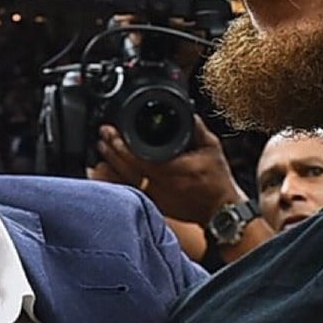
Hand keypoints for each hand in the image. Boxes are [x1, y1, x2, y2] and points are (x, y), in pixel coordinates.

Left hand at [92, 115, 245, 227]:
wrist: (221, 211)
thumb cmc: (218, 180)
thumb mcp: (212, 147)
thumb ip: (196, 128)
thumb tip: (185, 111)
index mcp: (176, 169)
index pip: (141, 156)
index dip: (123, 144)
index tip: (112, 131)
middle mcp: (163, 184)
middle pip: (129, 167)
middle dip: (113, 149)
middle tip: (103, 136)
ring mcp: (157, 197)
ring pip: (126, 180)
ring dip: (112, 163)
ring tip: (102, 149)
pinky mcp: (155, 205)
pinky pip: (130, 191)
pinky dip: (117, 180)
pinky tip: (107, 170)